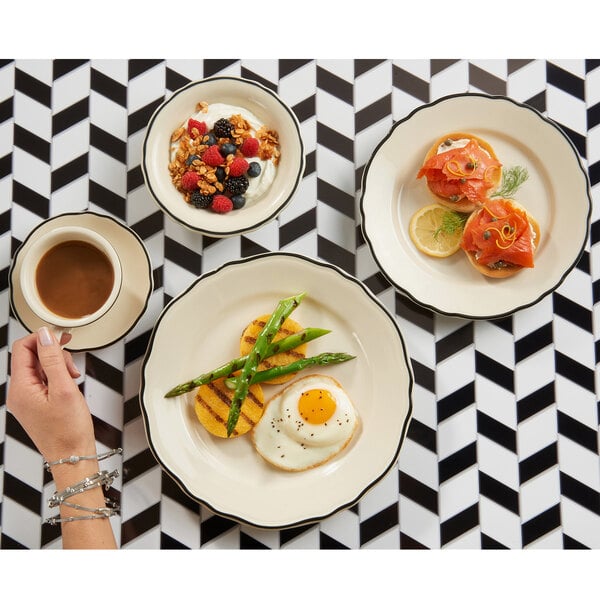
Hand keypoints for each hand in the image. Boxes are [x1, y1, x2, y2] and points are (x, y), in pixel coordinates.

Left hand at [7, 327, 95, 461]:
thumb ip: (53, 359)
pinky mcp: (35, 404)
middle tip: (71, 365)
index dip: (42, 338)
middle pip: (31, 357)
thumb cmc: (69, 431)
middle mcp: (19, 393)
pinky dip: (58, 377)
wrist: (73, 457)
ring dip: (58, 366)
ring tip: (72, 379)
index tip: (61, 336)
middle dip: (54, 354)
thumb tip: (45, 336)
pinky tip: (69, 385)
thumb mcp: (64, 389)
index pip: (23, 348)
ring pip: (39, 368)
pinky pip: (43, 380)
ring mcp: (26, 399)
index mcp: (20, 389)